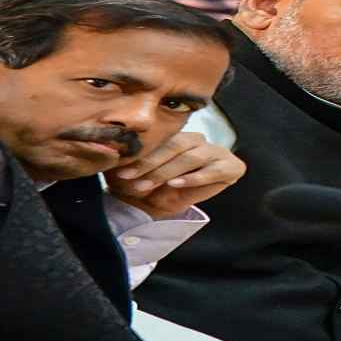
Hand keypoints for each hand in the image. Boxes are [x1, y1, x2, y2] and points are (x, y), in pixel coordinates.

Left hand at [105, 132, 245, 218]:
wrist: (180, 204)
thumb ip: (131, 167)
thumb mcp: (142, 177)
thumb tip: (110, 158)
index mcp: (178, 136)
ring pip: (191, 158)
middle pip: (175, 147)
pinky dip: (194, 178)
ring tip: (150, 184)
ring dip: (167, 172)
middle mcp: (197, 140)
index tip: (122, 172)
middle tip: (133, 180)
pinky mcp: (230, 167)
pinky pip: (214, 170)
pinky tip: (177, 184)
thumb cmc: (160, 188)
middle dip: (152, 165)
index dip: (142, 157)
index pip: (161, 143)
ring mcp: (215, 152)